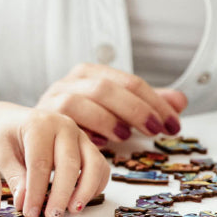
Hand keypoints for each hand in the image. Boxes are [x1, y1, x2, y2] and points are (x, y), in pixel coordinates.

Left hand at [0, 103, 109, 216]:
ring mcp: (80, 136)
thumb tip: (24, 203)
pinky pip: (100, 168)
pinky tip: (79, 201)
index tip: (30, 213)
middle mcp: (64, 126)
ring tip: (71, 211)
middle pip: (70, 163)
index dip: (37, 191)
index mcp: (39, 125)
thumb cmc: (6, 137)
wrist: (13, 122)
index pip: (40, 162)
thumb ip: (15, 178)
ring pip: (93, 164)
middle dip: (62, 194)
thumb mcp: (3, 155)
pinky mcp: (88, 147)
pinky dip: (95, 187)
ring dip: (85, 191)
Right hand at [36, 63, 188, 144]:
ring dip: (104, 119)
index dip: (154, 103)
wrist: (36, 128)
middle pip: (104, 89)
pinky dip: (82, 131)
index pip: (128, 81)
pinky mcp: (42, 119)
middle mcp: (71, 82)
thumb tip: (180, 101)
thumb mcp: (119, 109)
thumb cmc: (82, 118)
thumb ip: (147, 104)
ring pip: (77, 102)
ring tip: (124, 136)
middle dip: (134, 110)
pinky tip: (100, 143)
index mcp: (91, 74)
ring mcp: (53, 99)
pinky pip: (60, 123)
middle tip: (155, 130)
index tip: (172, 124)